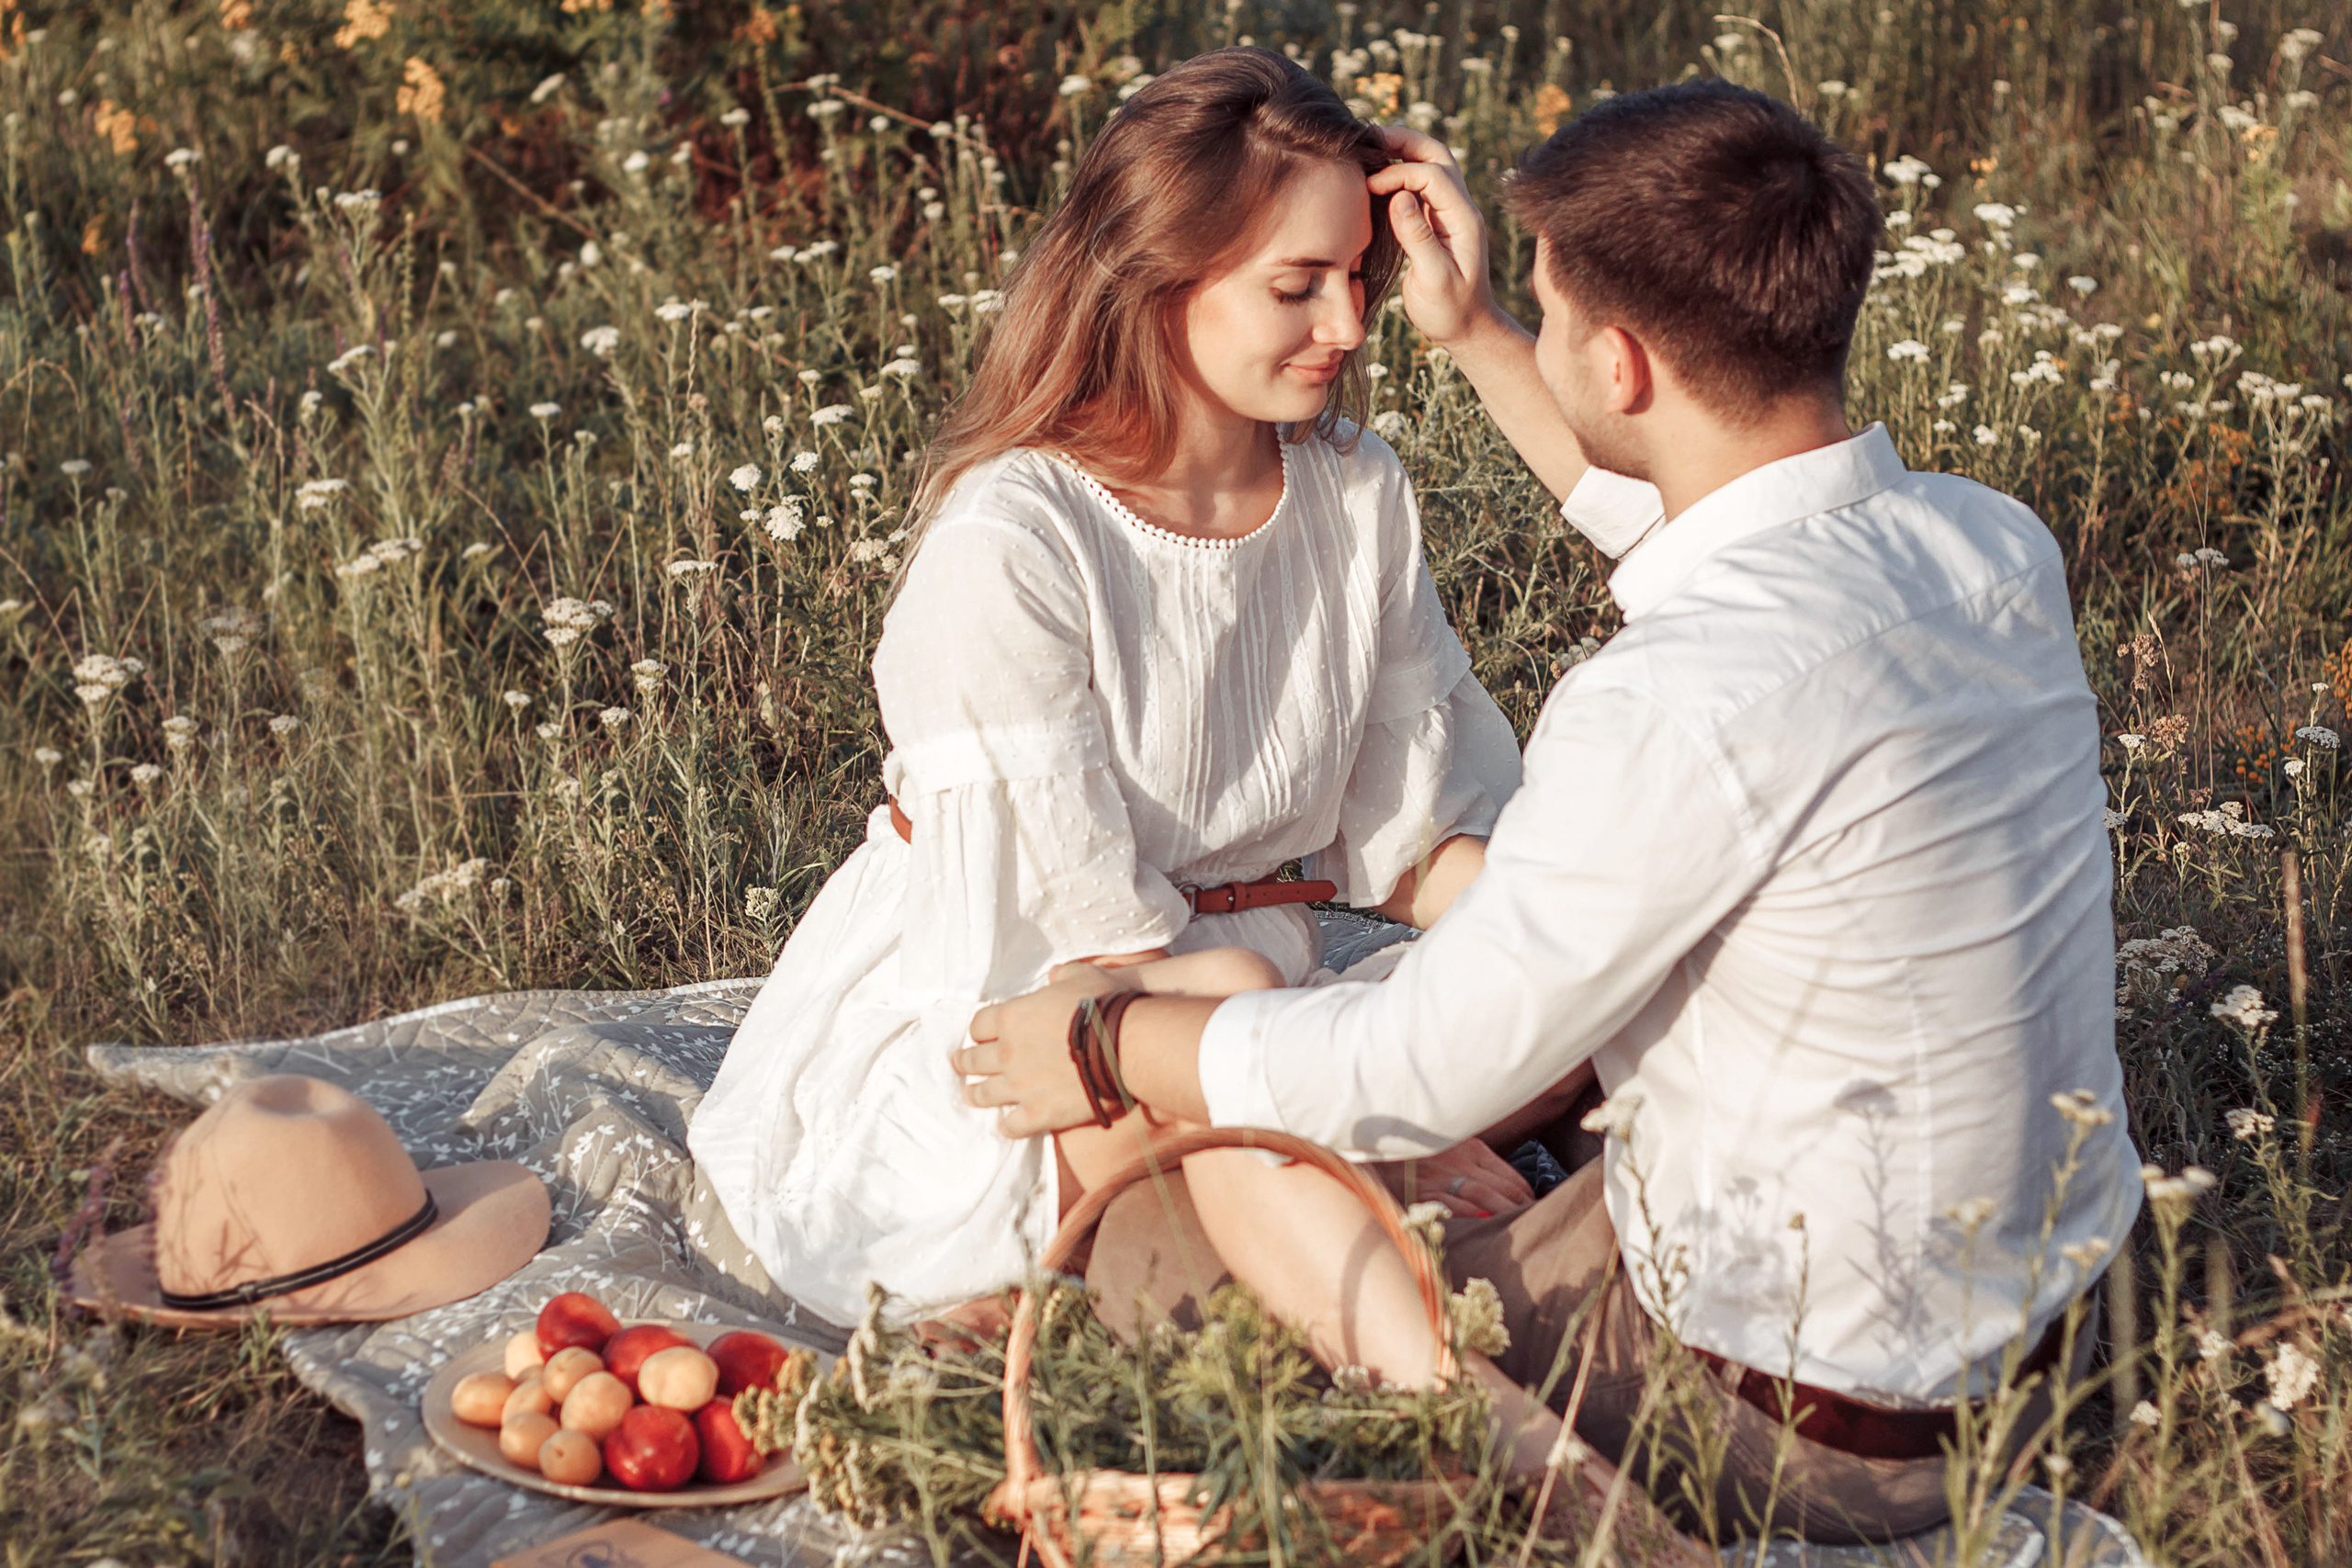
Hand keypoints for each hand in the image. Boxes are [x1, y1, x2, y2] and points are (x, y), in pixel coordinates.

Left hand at [963, 967, 1131, 1137]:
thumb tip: (1055, 977)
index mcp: (1012, 1017)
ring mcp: (1020, 1086)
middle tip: (959, 1063)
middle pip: (974, 1060)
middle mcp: (1007, 1053)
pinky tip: (1006, 1126)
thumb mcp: (1082, 975)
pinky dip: (1007, 1126)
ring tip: (970, 1095)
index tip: (980, 1034)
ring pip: (985, 1094)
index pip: (979, 1025)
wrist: (1125, 1045)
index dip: (979, 1030)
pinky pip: (1012, 1125)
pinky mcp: (1038, 1113)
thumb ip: (1062, 976)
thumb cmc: (1104, 1004)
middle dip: (965, 1061)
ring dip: (976, 1094)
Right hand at [1367, 125, 1496, 347]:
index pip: (1432, 174)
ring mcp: (1449, 211)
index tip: (1371, 187)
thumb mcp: (1434, 280)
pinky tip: (1376, 173)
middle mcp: (1459, 207)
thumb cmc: (1451, 310)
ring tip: (1369, 148)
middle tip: (1369, 136)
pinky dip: (1398, 171)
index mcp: (1463, 219)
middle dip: (1404, 140)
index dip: (1400, 172)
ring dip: (1401, 151)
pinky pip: (1420, 184)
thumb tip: (1399, 197)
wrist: (1467, 328)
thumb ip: (1418, 238)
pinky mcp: (1436, 219)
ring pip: (1430, 163)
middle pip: (1437, 154)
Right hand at [1409, 1138, 1533, 1218]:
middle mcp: (1459, 1161)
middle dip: (1521, 1208)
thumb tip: (1505, 1190)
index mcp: (1471, 1148)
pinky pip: (1453, 1206)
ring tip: (1517, 1230)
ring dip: (1503, 1213)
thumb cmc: (1420, 1155)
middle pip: (1501, 1187)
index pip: (1510, 1176)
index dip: (1527, 1196)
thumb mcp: (1453, 1149)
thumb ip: (1476, 1164)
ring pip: (1482, 1195)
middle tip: (1535, 1225)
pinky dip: (1472, 1216)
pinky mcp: (1422, 1191)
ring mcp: (1441, 1176)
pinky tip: (1484, 1227)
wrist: (1378, 1150)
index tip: (1534, 1211)